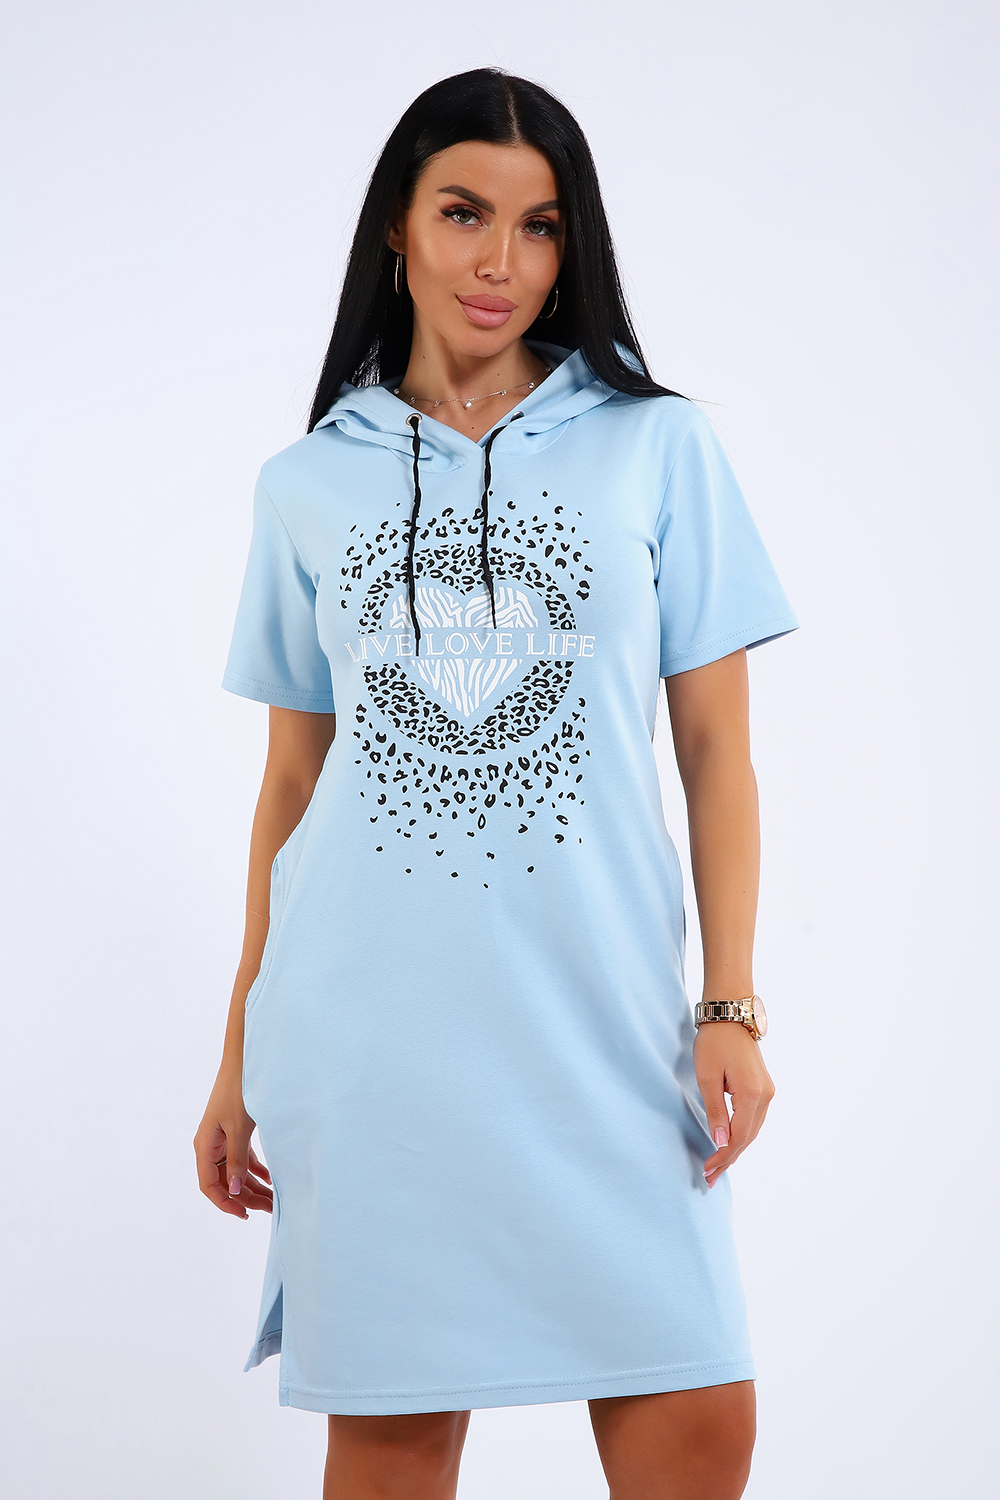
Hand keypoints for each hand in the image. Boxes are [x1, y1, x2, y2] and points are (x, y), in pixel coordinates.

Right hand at [194, 1071, 272, 1219]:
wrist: (245, 1060)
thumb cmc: (239, 1091)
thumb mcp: (239, 1128)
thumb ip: (236, 1160)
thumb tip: (232, 1190)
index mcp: (204, 1145)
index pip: (209, 1185)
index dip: (225, 1203)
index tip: (244, 1214)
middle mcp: (210, 1144)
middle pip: (224, 1181)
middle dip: (246, 1196)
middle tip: (270, 1208)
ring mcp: (221, 1138)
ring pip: (235, 1171)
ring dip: (252, 1185)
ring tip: (273, 1199)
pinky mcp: (233, 1131)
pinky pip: (242, 1157)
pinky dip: (256, 1169)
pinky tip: (270, 1179)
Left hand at [694, 1020, 774, 1186]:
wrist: (731, 1016)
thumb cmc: (714, 1042)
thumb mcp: (707, 1076)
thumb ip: (714, 1110)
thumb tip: (720, 1141)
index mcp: (752, 1093)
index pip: (739, 1137)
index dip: (723, 1156)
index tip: (707, 1170)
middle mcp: (765, 1095)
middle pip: (748, 1137)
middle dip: (729, 1158)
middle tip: (710, 1178)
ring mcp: (768, 1091)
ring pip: (753, 1130)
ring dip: (735, 1149)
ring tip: (717, 1167)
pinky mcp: (764, 1087)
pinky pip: (754, 1119)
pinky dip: (742, 1134)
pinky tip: (729, 1144)